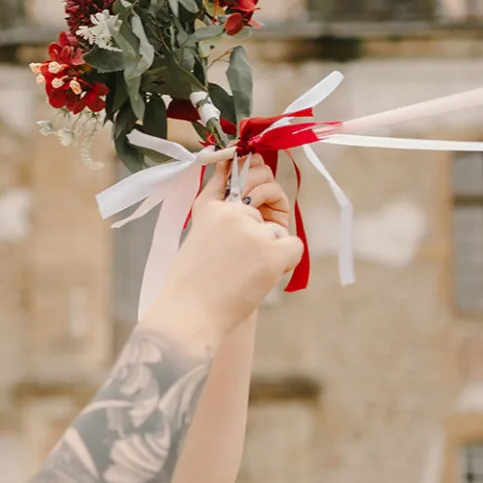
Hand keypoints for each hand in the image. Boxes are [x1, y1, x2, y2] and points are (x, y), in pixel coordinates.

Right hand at [144, 156, 303, 344]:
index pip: (236, 172)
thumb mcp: (197, 235)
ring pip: (278, 229)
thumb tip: (229, 166)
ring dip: (269, 251)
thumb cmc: (190, 283)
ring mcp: (253, 231)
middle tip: (242, 255)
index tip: (254, 168)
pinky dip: (285, 263)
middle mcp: (232, 212)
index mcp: (211, 206)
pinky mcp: (271, 253)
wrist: (188, 316)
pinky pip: (293, 246)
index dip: (250, 174)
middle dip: (261, 226)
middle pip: (264, 204)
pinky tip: (263, 277)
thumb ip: (216, 205)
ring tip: (243, 273)